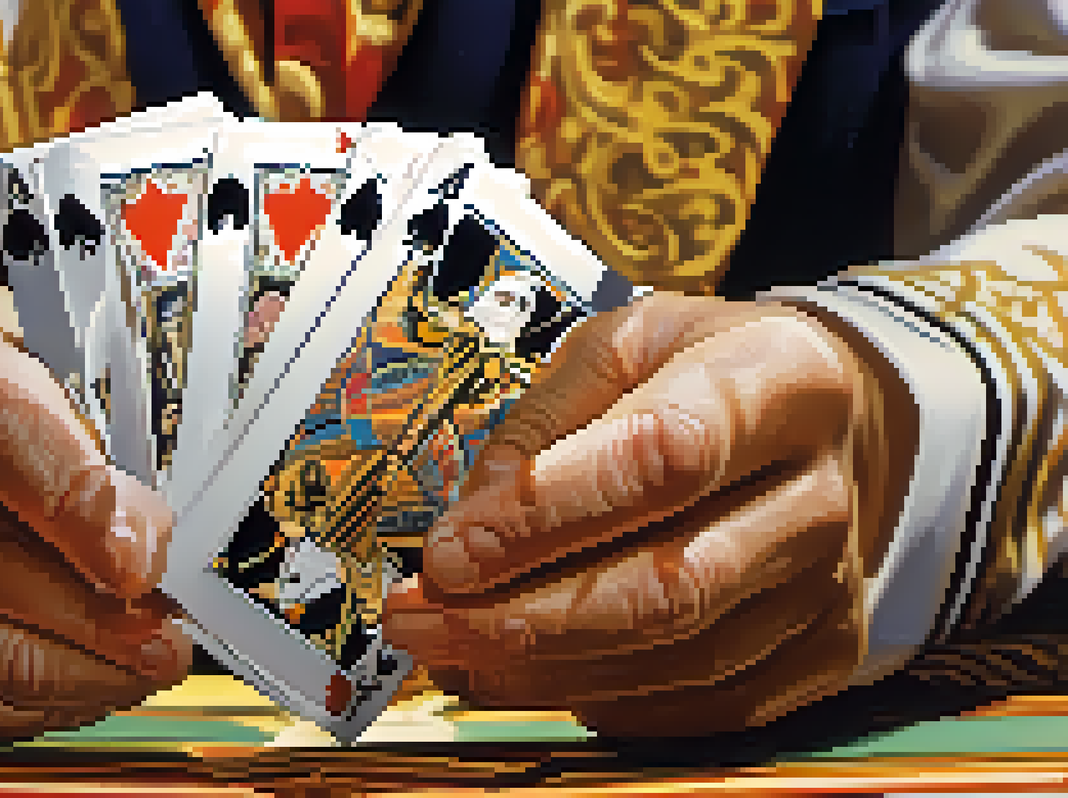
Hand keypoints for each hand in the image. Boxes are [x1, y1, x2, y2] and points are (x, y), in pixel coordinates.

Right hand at [0, 259, 189, 739]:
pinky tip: (75, 680)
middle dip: (100, 614)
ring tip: (141, 662)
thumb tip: (156, 528)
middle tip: (172, 633)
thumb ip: (92, 414)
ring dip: (78, 671)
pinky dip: (23, 705)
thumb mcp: (29, 339)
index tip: (143, 557)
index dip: (76, 503)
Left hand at [384, 292, 917, 737]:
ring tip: (448, 647)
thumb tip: (469, 524)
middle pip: (668, 582)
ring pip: (677, 655)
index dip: (545, 514)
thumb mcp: (623, 345)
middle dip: (521, 614)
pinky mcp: (825, 651)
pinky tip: (524, 675)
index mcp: (778, 379)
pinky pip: (701, 701)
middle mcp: (820, 490)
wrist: (833, 422)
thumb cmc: (705, 372)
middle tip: (419, 616)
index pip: (660, 457)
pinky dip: (599, 697)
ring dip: (542, 666)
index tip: (449, 553)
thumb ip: (541, 420)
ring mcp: (831, 582)